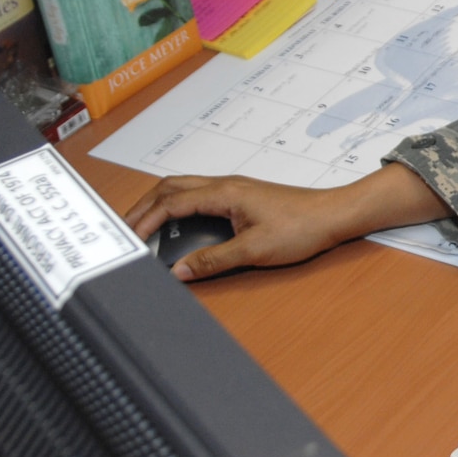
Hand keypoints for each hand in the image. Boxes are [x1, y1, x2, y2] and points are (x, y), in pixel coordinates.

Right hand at [124, 163, 447, 280]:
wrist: (334, 216)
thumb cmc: (302, 227)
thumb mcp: (254, 250)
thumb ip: (212, 261)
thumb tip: (179, 271)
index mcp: (224, 193)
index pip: (170, 203)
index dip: (144, 221)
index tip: (128, 240)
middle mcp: (225, 185)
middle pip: (170, 188)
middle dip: (142, 208)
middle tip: (123, 230)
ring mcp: (232, 190)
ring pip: (183, 189)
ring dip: (159, 205)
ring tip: (141, 227)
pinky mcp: (240, 198)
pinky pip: (198, 196)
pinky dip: (177, 208)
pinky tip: (175, 225)